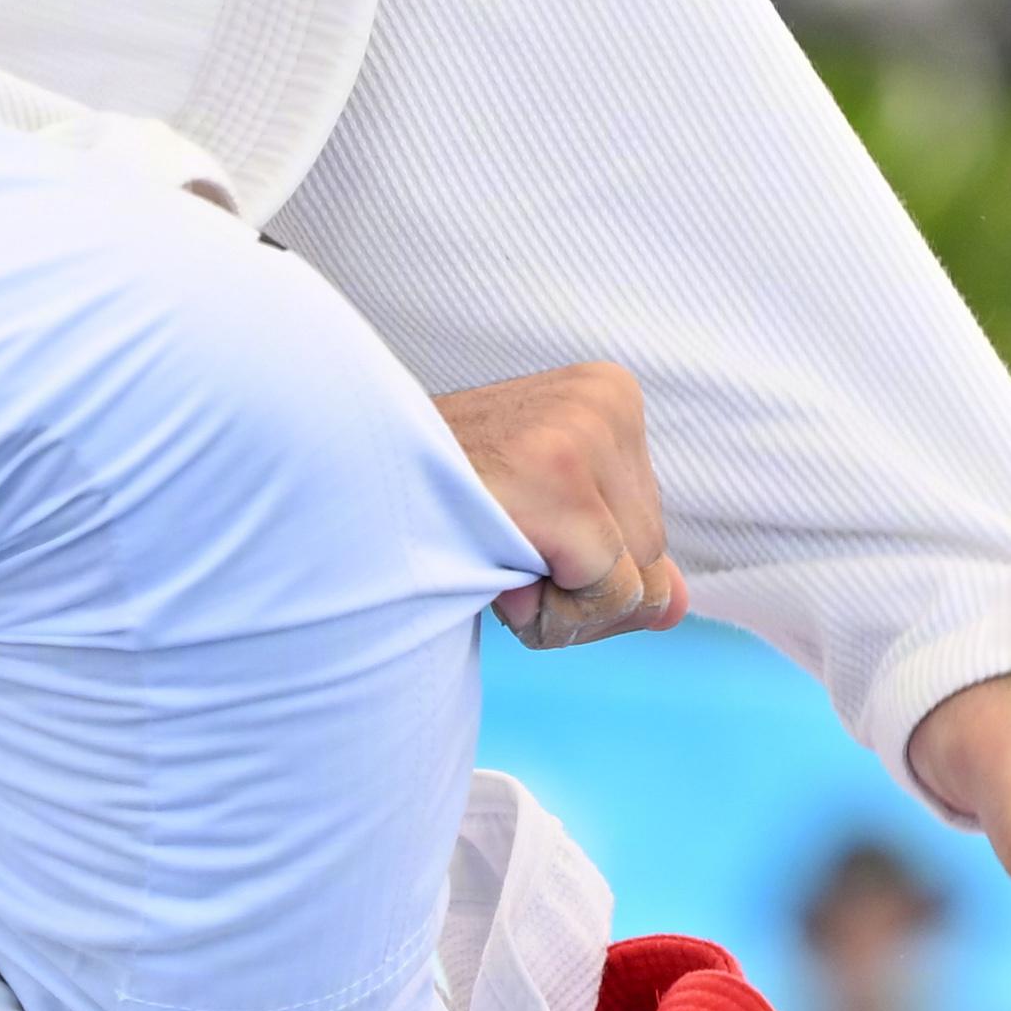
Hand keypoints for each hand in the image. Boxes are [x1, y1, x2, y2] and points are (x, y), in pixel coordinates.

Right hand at [433, 363, 686, 649]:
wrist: (336, 486)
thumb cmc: (430, 506)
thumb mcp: (541, 529)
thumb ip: (613, 563)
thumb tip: (674, 606)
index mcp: (607, 396)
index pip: (651, 534)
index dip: (581, 569)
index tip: (513, 533)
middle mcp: (605, 402)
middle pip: (653, 559)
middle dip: (575, 589)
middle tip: (496, 549)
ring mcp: (582, 433)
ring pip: (635, 586)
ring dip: (558, 606)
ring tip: (490, 554)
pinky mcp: (558, 477)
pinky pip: (607, 593)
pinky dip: (549, 613)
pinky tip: (496, 573)